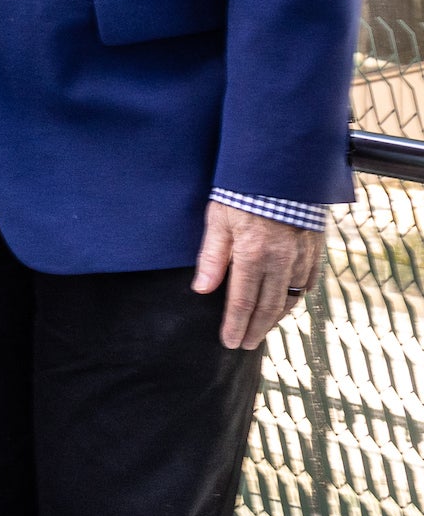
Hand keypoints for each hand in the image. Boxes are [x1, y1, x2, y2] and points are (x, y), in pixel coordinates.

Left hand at [193, 200, 320, 349]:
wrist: (282, 170)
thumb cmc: (242, 193)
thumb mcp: (218, 220)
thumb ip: (212, 257)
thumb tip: (201, 290)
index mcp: (254, 255)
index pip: (243, 301)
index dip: (235, 325)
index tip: (229, 342)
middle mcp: (281, 261)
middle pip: (268, 306)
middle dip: (255, 329)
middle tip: (245, 345)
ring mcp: (301, 257)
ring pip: (290, 298)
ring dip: (275, 318)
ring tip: (261, 330)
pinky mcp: (314, 250)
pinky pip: (306, 283)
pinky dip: (295, 299)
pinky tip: (286, 305)